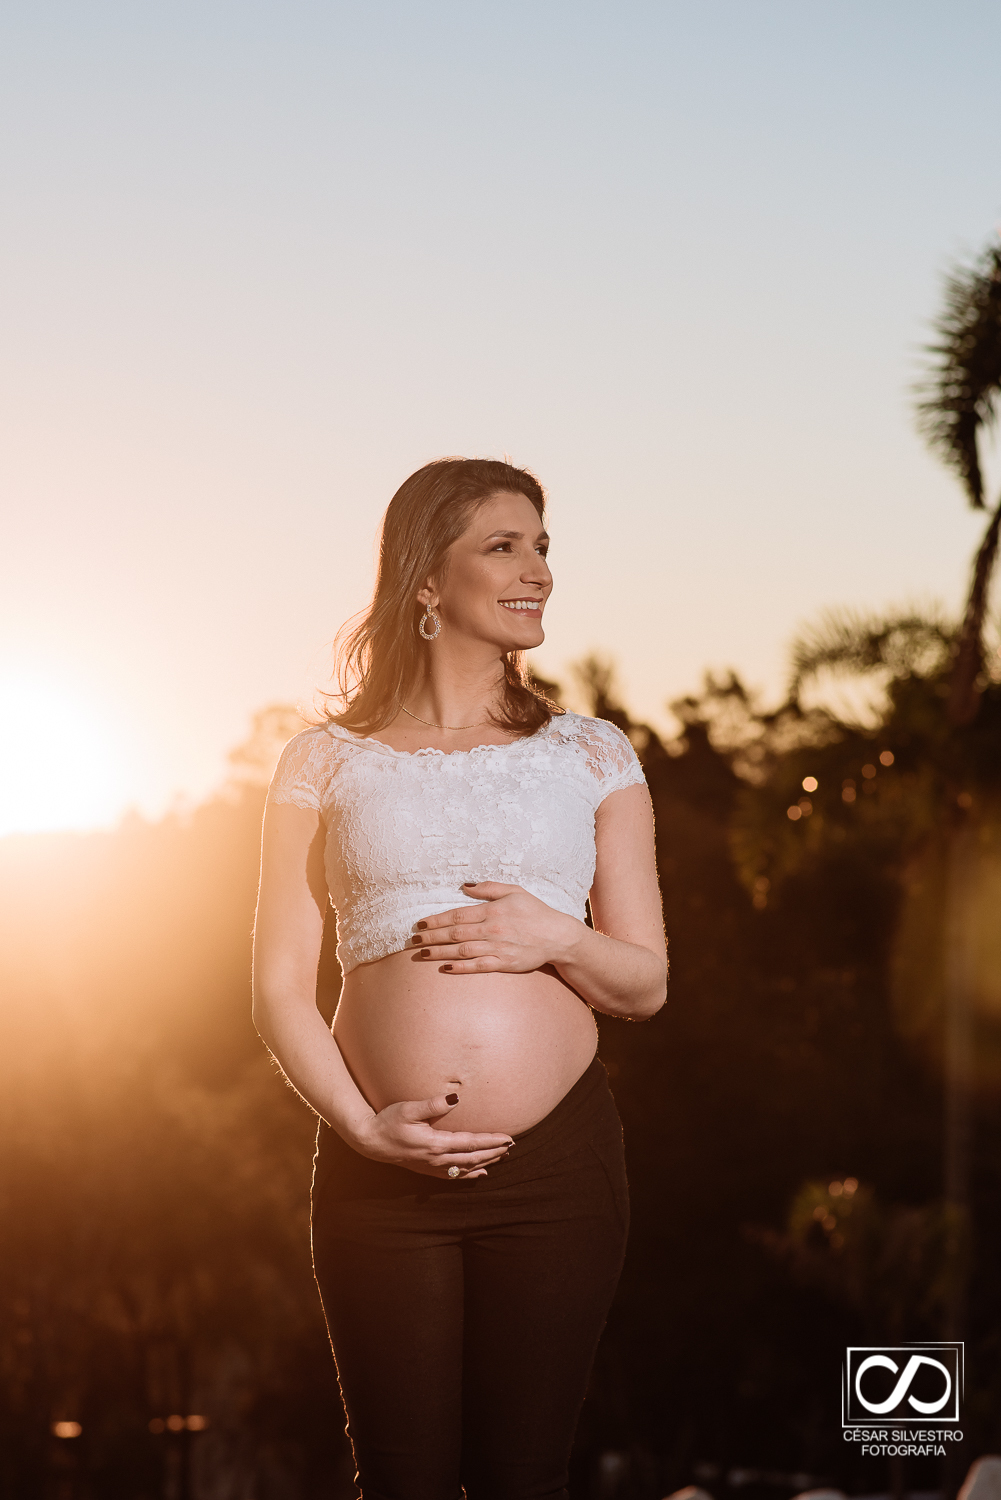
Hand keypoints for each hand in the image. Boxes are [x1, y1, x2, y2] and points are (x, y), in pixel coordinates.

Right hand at [353, 1093, 514, 1178]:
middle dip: (494, 1152)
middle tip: (512, 1146)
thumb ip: (432, 1105)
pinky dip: (471, 1174)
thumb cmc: (388, 1121)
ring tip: (503, 1156)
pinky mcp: (428, 1169)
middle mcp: (437, 1159)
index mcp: (436, 1144)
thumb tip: (455, 1099)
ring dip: (486, 1162)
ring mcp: (433, 1167)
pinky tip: (481, 1173)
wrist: (371, 1141)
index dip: (492, 1141)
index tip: (509, 1138)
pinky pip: (454, 1175)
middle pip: (473, 1158)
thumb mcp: (409, 1108)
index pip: (471, 1143)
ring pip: (466, 1168)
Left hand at [410, 882, 581, 974]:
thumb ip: (488, 888)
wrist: (558, 936)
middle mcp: (492, 930)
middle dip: (432, 937)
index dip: (436, 920)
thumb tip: (464, 886)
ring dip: (440, 952)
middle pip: (455, 934)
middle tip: (413, 940)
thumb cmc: (535, 911)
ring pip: (462, 951)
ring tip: (422, 953)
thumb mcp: (514, 891)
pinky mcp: (504, 964)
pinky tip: (445, 968)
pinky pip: (478, 966)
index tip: (420, 924)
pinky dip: (461, 968)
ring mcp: (498, 948)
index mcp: (493, 911)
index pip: (457, 916)